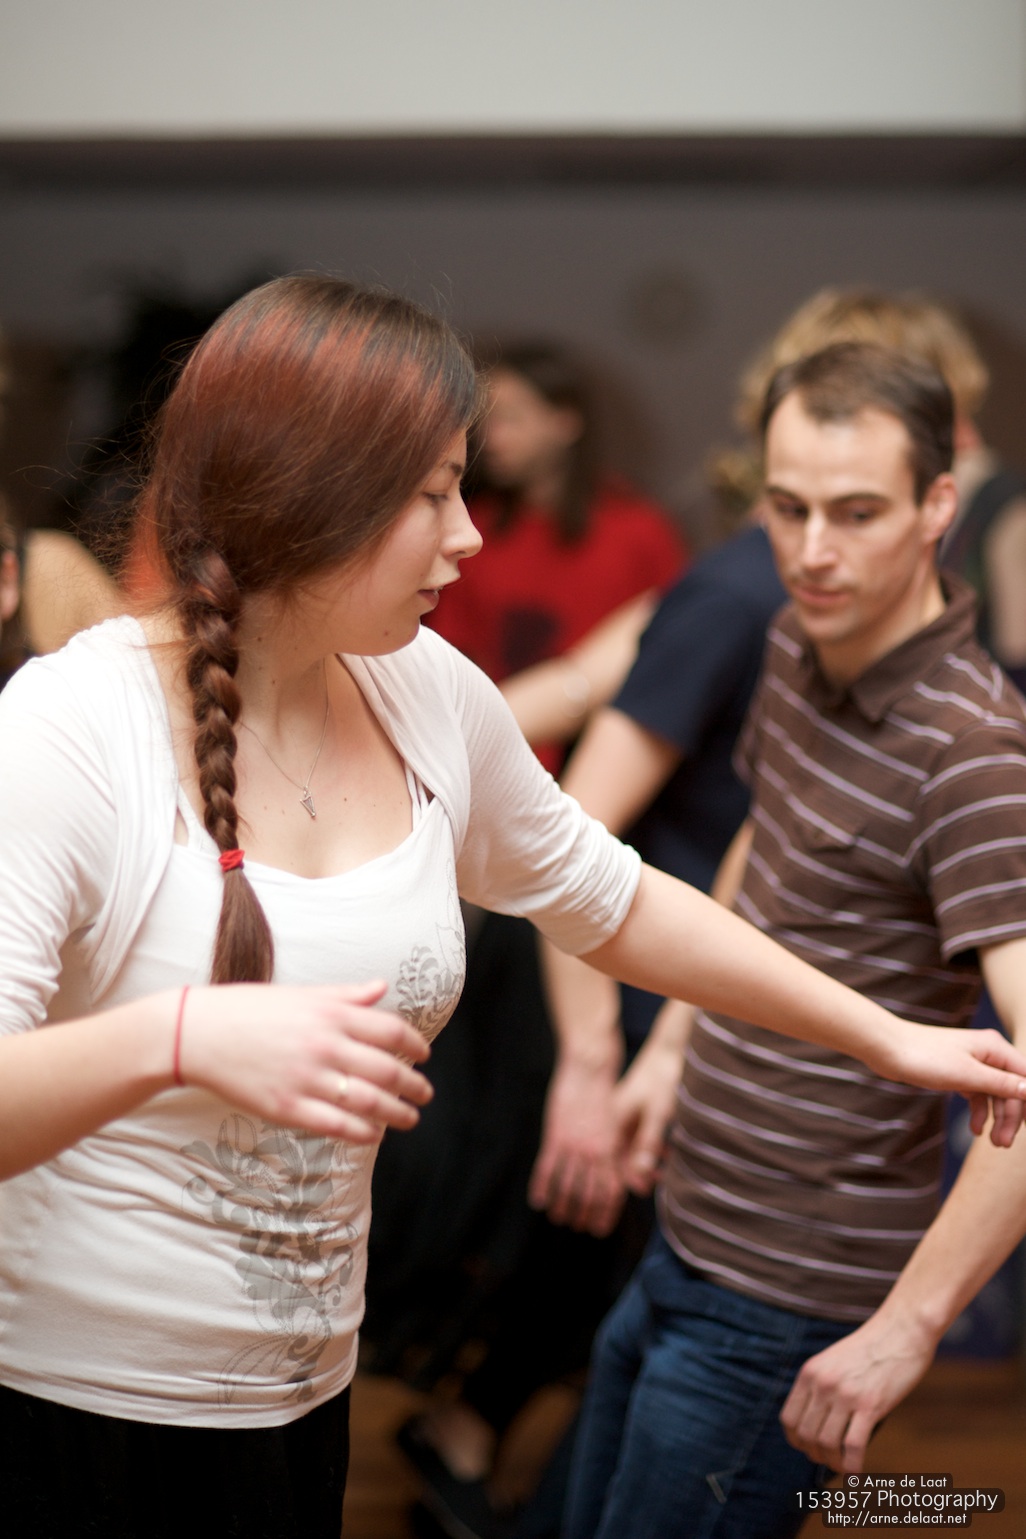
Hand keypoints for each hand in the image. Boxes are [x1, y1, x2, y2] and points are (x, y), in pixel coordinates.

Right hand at [177, 981, 431, 1143]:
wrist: (196, 1033)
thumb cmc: (247, 1009)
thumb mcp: (300, 993)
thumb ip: (345, 995)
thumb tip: (381, 987)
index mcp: (330, 1013)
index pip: (390, 1031)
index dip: (415, 1046)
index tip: (424, 1056)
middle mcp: (324, 1045)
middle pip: (386, 1070)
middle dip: (413, 1085)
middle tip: (425, 1093)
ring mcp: (306, 1078)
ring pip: (368, 1102)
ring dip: (397, 1113)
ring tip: (409, 1118)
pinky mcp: (286, 1107)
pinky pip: (336, 1124)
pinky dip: (362, 1131)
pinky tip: (374, 1133)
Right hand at [529, 1055, 625, 1235]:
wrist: (590, 1068)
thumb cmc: (606, 1094)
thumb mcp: (618, 1125)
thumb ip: (618, 1150)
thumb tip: (625, 1174)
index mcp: (613, 1150)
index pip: (612, 1192)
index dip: (606, 1213)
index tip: (600, 1229)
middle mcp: (596, 1152)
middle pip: (590, 1194)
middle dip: (584, 1215)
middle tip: (577, 1227)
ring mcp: (575, 1145)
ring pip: (568, 1185)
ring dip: (562, 1206)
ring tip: (558, 1218)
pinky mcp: (556, 1135)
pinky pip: (547, 1168)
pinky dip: (542, 1186)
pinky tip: (537, 1201)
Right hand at [611, 1032, 682, 1195]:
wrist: (671, 1049)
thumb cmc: (664, 1078)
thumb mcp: (659, 1114)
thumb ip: (649, 1144)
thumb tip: (641, 1175)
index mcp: (614, 1120)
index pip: (614, 1160)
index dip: (628, 1178)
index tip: (646, 1191)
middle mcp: (615, 1119)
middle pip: (621, 1156)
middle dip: (639, 1173)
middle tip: (659, 1184)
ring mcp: (625, 1114)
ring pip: (632, 1147)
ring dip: (648, 1161)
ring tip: (667, 1172)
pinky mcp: (637, 1110)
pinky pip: (640, 1136)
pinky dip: (653, 1148)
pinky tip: (668, 1153)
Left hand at [780, 1310, 937, 1472]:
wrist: (900, 1330)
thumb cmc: (871, 1348)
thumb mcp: (833, 1360)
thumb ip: (822, 1385)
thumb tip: (818, 1420)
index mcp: (810, 1372)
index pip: (789, 1418)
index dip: (796, 1440)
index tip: (807, 1448)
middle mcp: (823, 1384)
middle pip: (806, 1436)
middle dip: (815, 1455)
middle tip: (828, 1459)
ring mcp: (845, 1395)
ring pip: (826, 1444)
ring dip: (833, 1462)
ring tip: (843, 1465)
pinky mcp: (870, 1405)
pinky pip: (853, 1447)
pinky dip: (852, 1465)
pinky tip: (857, 1471)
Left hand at [876, 1022, 1025, 1147]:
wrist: (887, 1049)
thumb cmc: (925, 1057)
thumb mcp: (968, 1076)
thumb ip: (1002, 1084)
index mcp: (995, 1047)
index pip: (1025, 1078)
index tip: (1025, 1129)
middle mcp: (988, 1053)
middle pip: (1012, 1089)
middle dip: (1010, 1117)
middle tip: (1003, 1144)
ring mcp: (973, 1063)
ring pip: (995, 1094)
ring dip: (996, 1118)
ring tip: (993, 1143)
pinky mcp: (958, 1072)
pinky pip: (978, 1094)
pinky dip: (979, 1112)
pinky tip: (975, 1130)